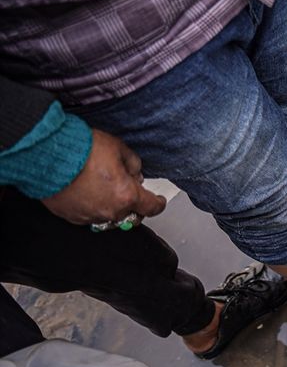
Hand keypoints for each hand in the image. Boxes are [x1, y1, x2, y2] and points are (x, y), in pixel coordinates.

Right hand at [41, 129, 166, 224]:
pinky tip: (88, 194)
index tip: (159, 201)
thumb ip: (133, 163)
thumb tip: (136, 173)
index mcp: (127, 195)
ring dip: (112, 207)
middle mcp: (110, 210)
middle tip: (129, 191)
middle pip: (131, 215)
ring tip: (105, 190)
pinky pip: (88, 217)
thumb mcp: (118, 148)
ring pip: (109, 218)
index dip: (158, 204)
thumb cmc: (80, 150)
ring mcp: (89, 216)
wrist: (47, 154)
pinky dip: (92, 208)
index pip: (152, 208)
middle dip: (134, 205)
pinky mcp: (71, 216)